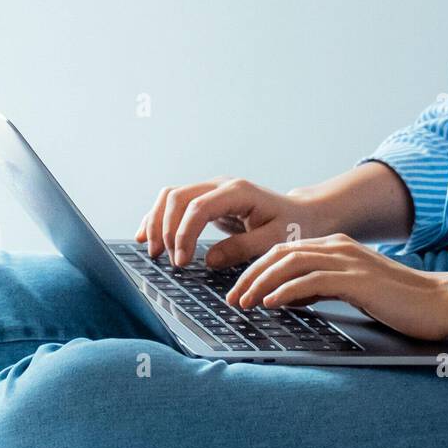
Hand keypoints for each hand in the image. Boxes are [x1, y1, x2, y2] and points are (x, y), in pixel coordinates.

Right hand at [135, 177, 317, 268]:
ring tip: (153, 252)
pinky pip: (174, 202)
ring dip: (157, 222)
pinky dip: (157, 217)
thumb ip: (242, 249)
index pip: (198, 206)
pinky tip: (146, 236)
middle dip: (166, 229)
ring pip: (171, 196)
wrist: (300, 213)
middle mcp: (221, 185)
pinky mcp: (206, 200)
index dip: (184, 233)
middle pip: (178, 197)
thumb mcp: (273, 240)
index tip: (182, 262)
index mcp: (238, 192)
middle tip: (168, 262)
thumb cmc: (291, 226)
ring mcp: (212, 190)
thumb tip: (208, 260)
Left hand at [224, 233, 447, 342]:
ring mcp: (348, 260)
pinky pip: (312, 280)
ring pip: (291, 263)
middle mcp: (339, 246)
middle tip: (231, 299)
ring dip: (261, 283)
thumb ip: (323, 287)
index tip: (238, 290)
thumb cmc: (399, 301)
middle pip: (281, 252)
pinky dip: (286, 291)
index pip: (285, 250)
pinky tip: (271, 303)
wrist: (440, 302)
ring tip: (243, 303)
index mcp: (338, 246)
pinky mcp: (357, 279)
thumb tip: (289, 298)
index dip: (257, 268)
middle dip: (250, 275)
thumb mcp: (353, 290)